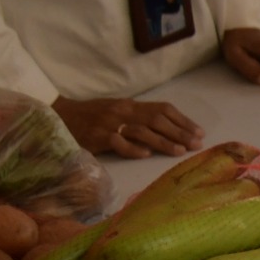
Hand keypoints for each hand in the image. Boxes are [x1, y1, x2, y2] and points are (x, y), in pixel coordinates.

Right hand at [54, 96, 203, 158]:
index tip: (199, 132)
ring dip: (162, 141)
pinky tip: (146, 155)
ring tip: (179, 151)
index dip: (183, 120)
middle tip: (196, 144)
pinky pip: (118, 143)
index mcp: (131, 105)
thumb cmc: (93, 115)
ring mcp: (110, 124)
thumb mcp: (118, 111)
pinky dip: (133, 148)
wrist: (60, 115)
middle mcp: (123, 112)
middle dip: (179, 132)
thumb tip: (169, 128)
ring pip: (141, 131)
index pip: (163, 109)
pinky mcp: (97, 137)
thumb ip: (140, 117)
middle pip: (157, 120)